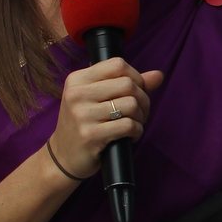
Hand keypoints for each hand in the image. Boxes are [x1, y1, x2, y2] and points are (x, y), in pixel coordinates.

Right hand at [49, 58, 164, 178]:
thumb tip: (158, 75)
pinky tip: (130, 136)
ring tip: (133, 124)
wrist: (63, 156)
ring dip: (141, 117)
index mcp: (77, 79)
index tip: (136, 91)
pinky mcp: (90, 135)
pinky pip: (128, 125)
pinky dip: (137, 131)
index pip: (117, 64)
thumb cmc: (86, 124)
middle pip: (128, 84)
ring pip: (131, 104)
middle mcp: (77, 94)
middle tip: (139, 112)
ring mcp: (82, 114)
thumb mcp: (99, 98)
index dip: (136, 77)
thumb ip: (128, 84)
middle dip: (143, 99)